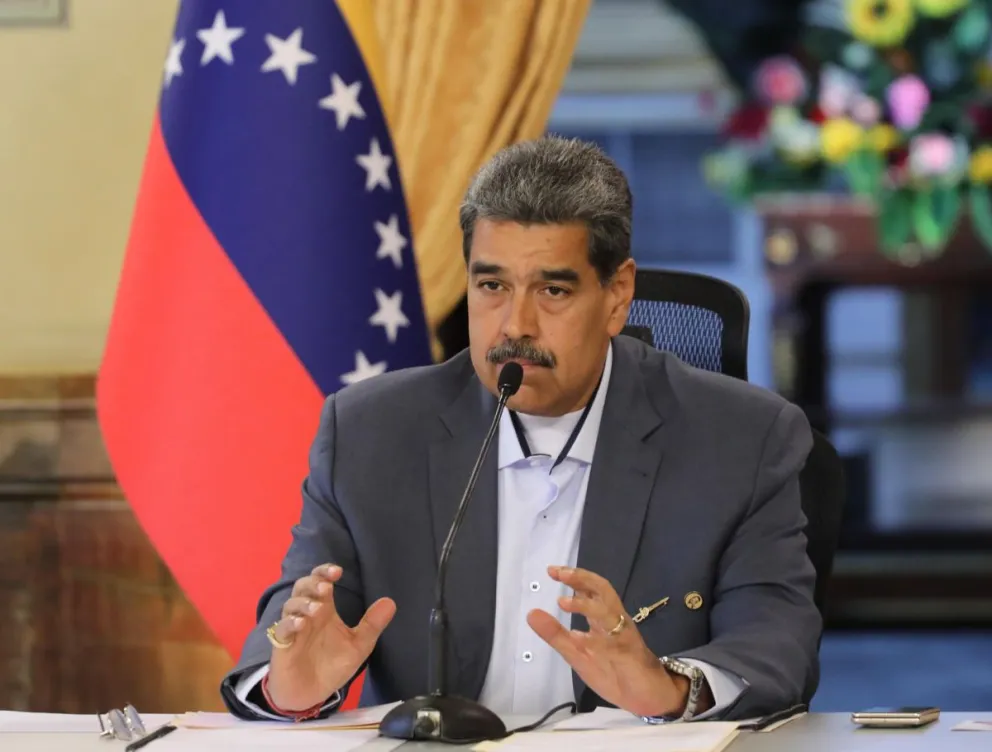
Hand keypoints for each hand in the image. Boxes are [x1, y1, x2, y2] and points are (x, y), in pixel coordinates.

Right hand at [265, 564, 395, 710]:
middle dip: (313, 583)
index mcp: (325, 610)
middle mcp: (308, 615)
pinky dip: (290, 623)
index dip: (325, 572)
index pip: (321, 581)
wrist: (312, 695)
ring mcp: (294, 628)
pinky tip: (301, 624)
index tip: (338, 572)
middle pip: (303, 587)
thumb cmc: (331, 666)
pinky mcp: (283, 646)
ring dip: (303, 603)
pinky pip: (281, 629)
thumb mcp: (357, 646)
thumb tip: (391, 602)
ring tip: (317, 608)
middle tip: (326, 588)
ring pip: (290, 605)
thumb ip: (372, 625)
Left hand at [527, 566, 694, 717]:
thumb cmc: (612, 671)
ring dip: (586, 606)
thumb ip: (556, 634)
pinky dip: (598, 641)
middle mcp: (615, 621)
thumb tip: (532, 613)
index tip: (552, 570)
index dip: (573, 577)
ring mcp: (624, 637)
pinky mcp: (630, 657)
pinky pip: (615, 645)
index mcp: (603, 618)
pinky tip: (580, 638)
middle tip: (560, 574)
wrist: (646, 695)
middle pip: (603, 591)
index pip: (590, 590)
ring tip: (563, 603)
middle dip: (582, 579)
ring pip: (609, 613)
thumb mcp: (576, 652)